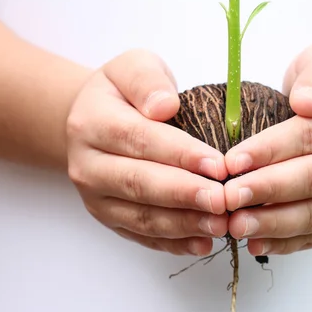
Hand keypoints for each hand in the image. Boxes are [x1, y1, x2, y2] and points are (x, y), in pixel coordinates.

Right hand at [66, 50, 228, 255]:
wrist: (90, 122)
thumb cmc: (121, 93)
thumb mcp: (131, 67)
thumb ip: (147, 81)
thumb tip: (164, 106)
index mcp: (92, 123)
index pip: (139, 139)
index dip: (180, 154)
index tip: (218, 165)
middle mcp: (88, 166)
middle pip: (139, 183)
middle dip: (185, 194)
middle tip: (223, 201)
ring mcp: (96, 198)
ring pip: (141, 217)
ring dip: (183, 224)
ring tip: (220, 225)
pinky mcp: (110, 219)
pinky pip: (142, 235)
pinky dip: (173, 243)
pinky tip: (202, 243)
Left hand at [224, 44, 311, 255]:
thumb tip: (307, 104)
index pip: (310, 136)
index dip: (268, 150)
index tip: (231, 161)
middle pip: (311, 179)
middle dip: (265, 191)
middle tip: (227, 198)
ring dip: (272, 224)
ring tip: (235, 225)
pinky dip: (285, 243)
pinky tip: (255, 243)